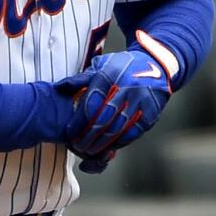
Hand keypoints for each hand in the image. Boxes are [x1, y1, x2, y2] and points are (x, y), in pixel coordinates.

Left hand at [55, 47, 172, 157]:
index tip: (69, 134)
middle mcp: (125, 88)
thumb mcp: (101, 65)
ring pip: (118, 129)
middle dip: (88, 137)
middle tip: (77, 147)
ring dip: (102, 144)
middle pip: (103, 119)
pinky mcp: (151, 113)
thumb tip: (59, 88)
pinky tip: (108, 147)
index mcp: (109, 75)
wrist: (156, 64)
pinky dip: (118, 143)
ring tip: (90, 151)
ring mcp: (140, 102)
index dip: (78, 123)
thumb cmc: (122, 67)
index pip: (90, 104)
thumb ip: (81, 79)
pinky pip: (132, 133)